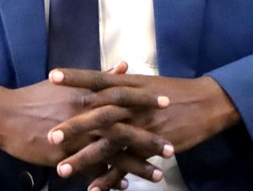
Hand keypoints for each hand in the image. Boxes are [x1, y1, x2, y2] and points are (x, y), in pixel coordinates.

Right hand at [0, 75, 166, 172]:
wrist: (5, 114)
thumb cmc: (36, 96)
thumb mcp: (67, 83)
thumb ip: (99, 77)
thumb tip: (124, 66)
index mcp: (86, 94)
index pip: (122, 95)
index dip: (145, 100)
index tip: (167, 103)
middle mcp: (84, 114)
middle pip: (123, 128)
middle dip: (149, 138)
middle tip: (171, 147)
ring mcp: (75, 137)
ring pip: (112, 153)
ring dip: (136, 165)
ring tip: (158, 174)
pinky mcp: (64, 156)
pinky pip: (92, 170)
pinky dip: (109, 179)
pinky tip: (125, 186)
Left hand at [47, 68, 240, 175]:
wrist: (204, 104)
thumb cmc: (173, 91)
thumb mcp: (145, 82)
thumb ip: (122, 80)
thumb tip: (106, 73)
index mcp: (128, 86)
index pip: (97, 78)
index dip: (75, 78)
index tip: (51, 76)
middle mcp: (132, 106)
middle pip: (98, 115)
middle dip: (73, 126)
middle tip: (49, 135)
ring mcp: (141, 127)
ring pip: (109, 145)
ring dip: (84, 158)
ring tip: (62, 169)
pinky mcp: (151, 147)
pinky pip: (127, 165)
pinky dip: (109, 178)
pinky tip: (92, 188)